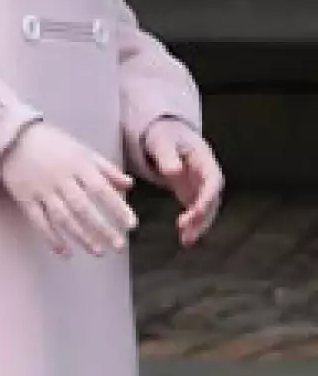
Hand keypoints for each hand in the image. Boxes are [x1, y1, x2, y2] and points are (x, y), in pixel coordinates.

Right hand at [0, 121, 137, 256]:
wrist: (11, 138)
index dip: (117, 208)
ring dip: (81, 236)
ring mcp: (41, 189)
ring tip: (97, 251)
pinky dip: (51, 237)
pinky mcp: (24, 198)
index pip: (101, 189)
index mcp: (78, 164)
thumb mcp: (82, 150)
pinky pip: (38, 221)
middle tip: (118, 246)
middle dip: (102, 229)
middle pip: (83, 207)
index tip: (130, 225)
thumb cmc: (52, 144)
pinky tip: (64, 251)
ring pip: (63, 217)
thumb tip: (129, 185)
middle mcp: (60, 178)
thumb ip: (106, 169)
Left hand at [143, 119, 224, 246]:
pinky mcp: (193, 193)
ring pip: (207, 209)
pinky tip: (185, 239)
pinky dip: (193, 225)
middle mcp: (207, 174)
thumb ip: (167, 157)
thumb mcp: (161, 142)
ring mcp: (202, 185)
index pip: (213, 180)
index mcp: (204, 159)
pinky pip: (198, 212)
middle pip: (213, 198)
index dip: (207, 197)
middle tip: (188, 230)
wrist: (164, 134)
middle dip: (203, 216)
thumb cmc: (163, 135)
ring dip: (199, 226)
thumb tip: (174, 172)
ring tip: (187, 241)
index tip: (197, 211)